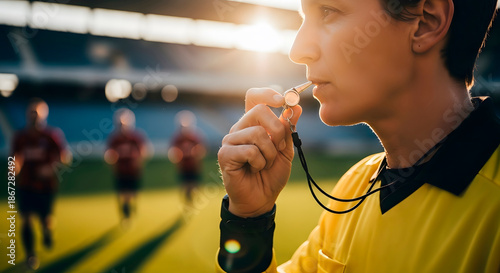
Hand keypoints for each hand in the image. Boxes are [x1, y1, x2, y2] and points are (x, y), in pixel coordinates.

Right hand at [217, 87, 301, 217]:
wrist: (261, 199)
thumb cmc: (271, 175)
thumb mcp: (285, 150)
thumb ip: (288, 129)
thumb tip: (296, 107)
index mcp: (253, 124)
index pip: (254, 97)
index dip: (267, 94)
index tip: (282, 100)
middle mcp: (239, 128)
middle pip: (259, 110)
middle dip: (277, 130)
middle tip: (279, 146)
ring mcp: (230, 140)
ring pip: (257, 133)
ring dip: (269, 153)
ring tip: (265, 164)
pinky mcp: (225, 154)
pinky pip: (250, 150)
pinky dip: (259, 162)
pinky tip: (254, 169)